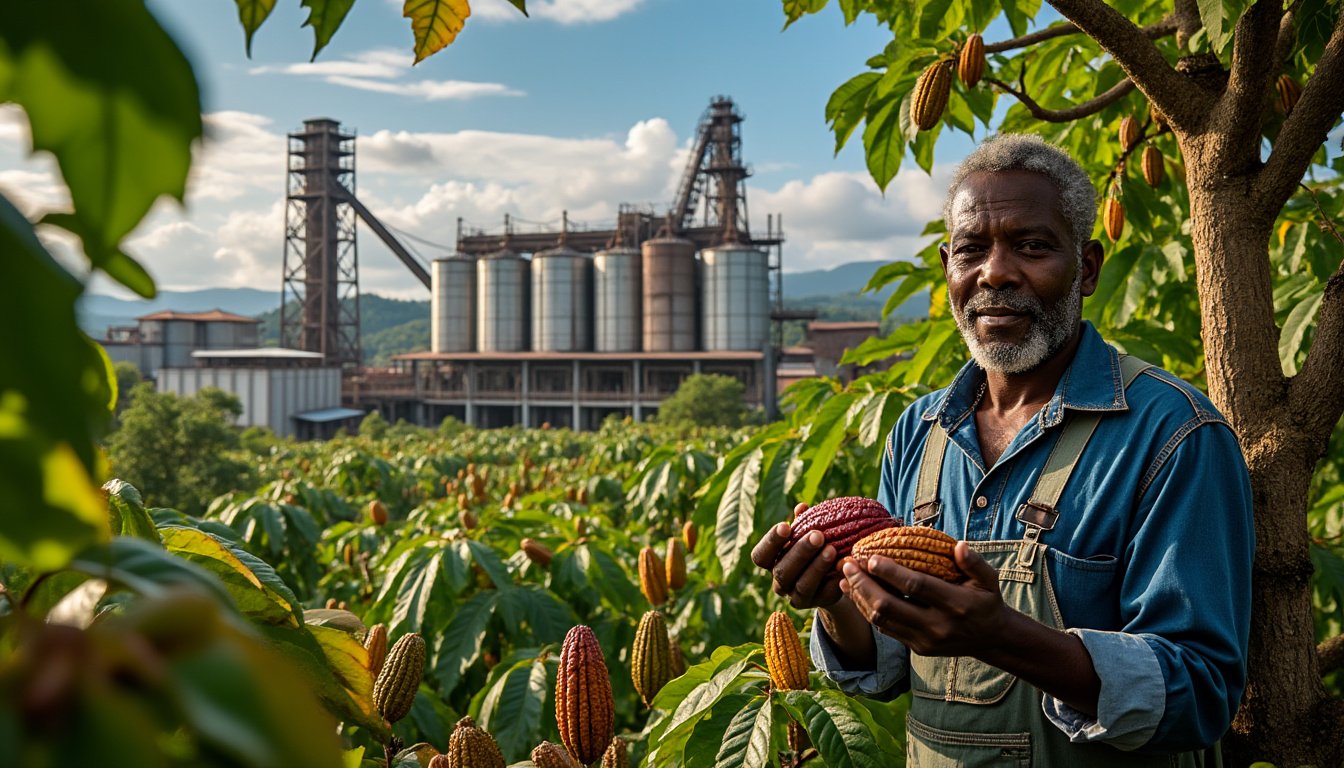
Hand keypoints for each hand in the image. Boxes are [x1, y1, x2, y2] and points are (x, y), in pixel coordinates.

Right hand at [749, 503, 843, 608]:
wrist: (830, 577)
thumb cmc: (812, 547)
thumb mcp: (806, 535)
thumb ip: (803, 522)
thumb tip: (802, 507)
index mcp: (771, 563)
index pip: (760, 556)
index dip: (771, 542)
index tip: (785, 525)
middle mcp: (780, 582)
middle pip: (783, 571)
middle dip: (800, 552)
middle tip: (818, 535)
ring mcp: (797, 596)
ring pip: (802, 585)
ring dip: (817, 567)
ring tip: (832, 549)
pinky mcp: (817, 603)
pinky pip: (824, 595)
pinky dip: (835, 581)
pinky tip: (844, 566)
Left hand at [839, 541, 1010, 656]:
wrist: (991, 639)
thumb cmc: (986, 601)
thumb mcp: (989, 580)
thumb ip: (974, 562)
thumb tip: (958, 545)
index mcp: (955, 605)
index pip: (915, 586)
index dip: (890, 572)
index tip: (869, 557)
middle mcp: (937, 625)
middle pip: (889, 605)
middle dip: (863, 584)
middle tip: (847, 564)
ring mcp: (925, 640)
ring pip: (881, 620)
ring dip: (859, 597)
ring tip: (845, 577)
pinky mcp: (916, 649)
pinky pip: (885, 629)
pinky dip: (867, 611)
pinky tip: (855, 594)